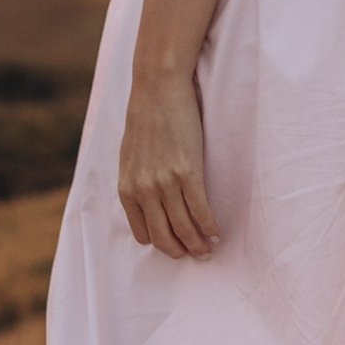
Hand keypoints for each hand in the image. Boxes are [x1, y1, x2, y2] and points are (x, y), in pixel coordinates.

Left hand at [118, 64, 219, 257]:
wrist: (157, 89)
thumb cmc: (145, 119)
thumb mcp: (130, 156)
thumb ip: (137, 181)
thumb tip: (149, 201)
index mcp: (127, 189)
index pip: (143, 234)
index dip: (161, 243)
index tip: (175, 245)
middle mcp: (143, 190)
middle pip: (164, 237)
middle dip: (181, 252)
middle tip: (196, 255)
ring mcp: (165, 183)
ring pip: (184, 228)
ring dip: (199, 244)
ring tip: (209, 249)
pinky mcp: (187, 172)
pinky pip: (200, 210)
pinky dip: (210, 226)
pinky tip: (217, 232)